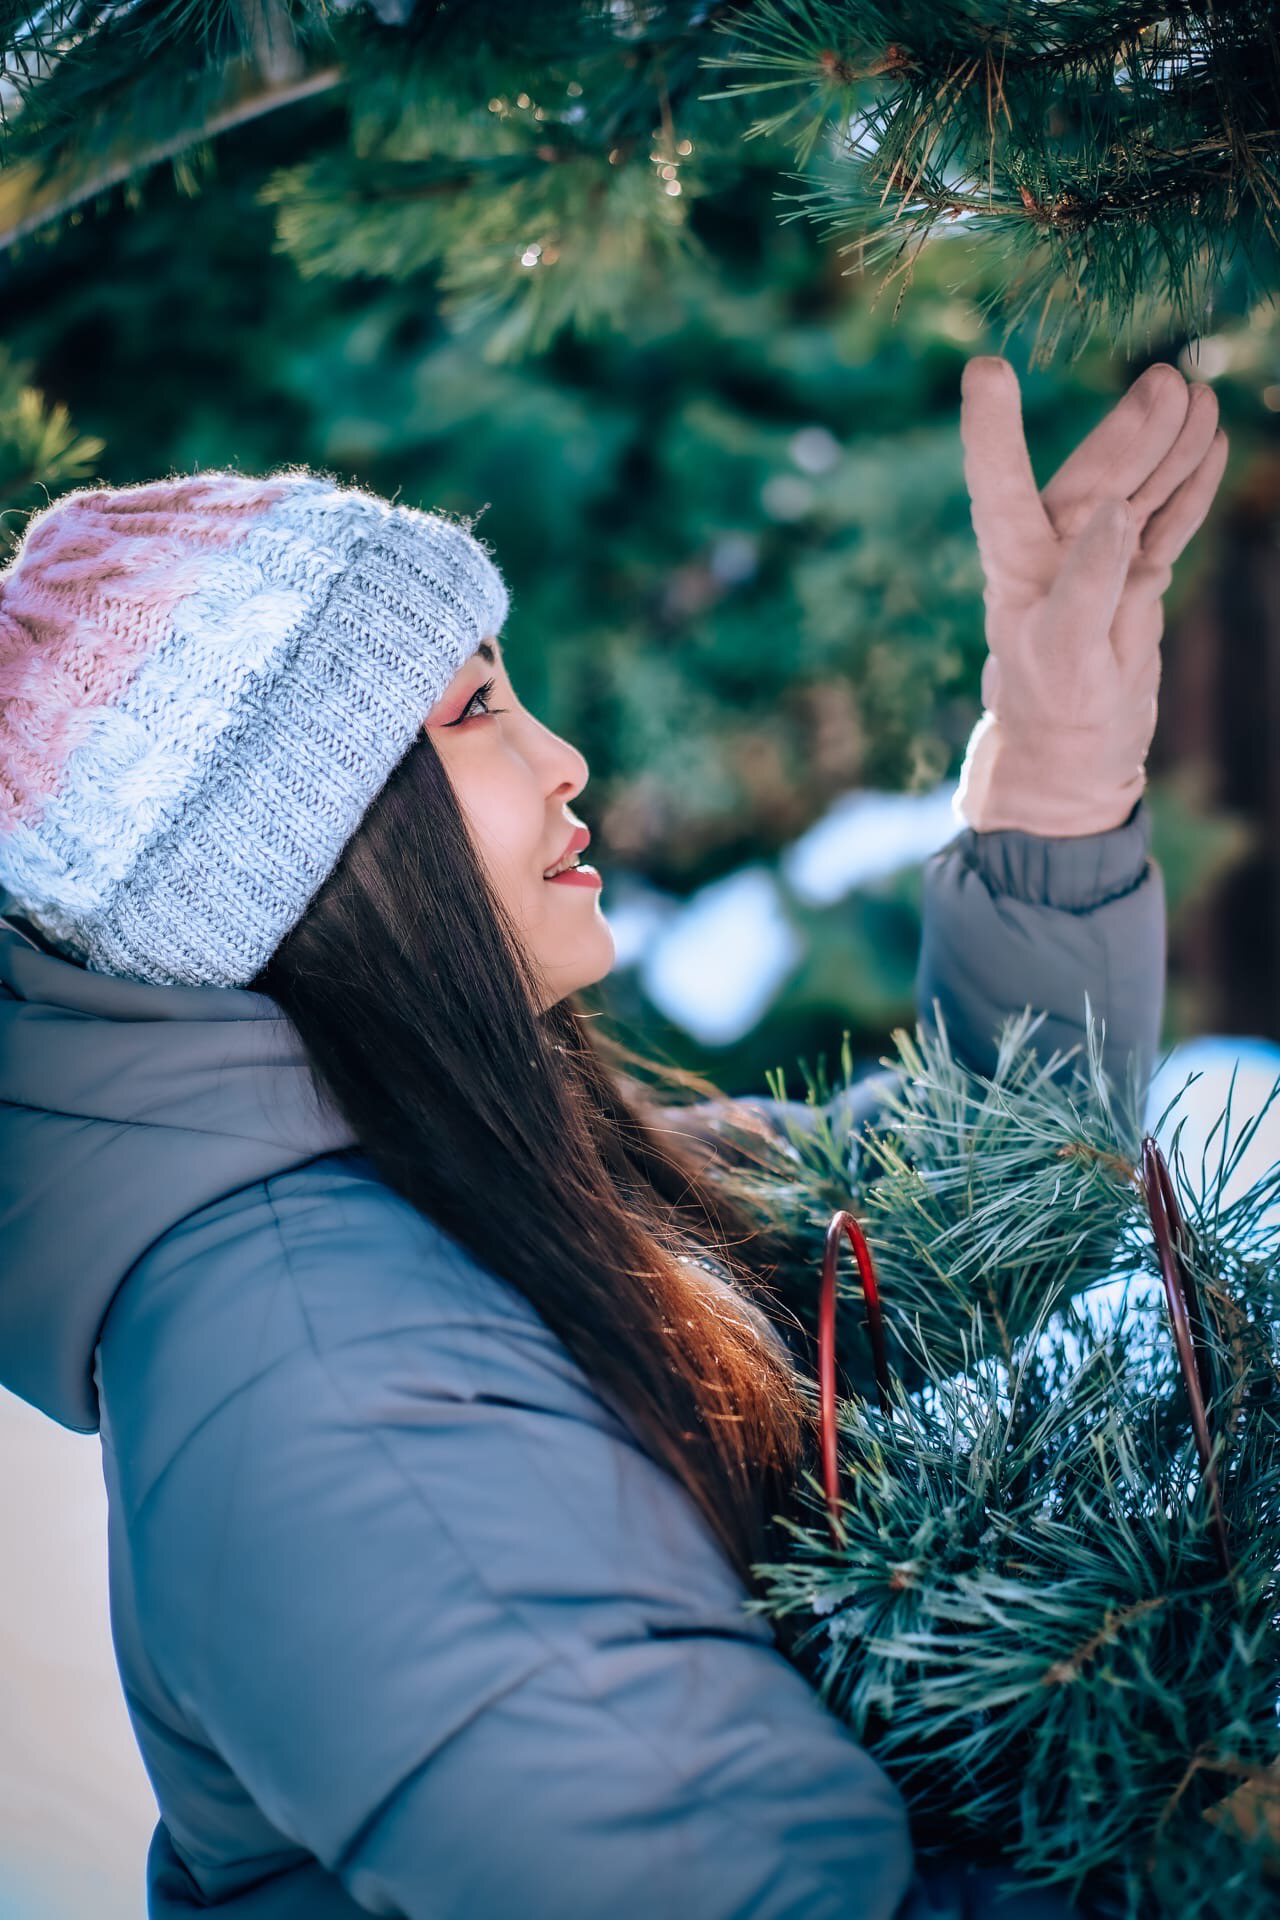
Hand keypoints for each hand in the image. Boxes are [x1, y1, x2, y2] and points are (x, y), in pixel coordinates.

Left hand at [953, 355, 1229, 836]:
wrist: (1074, 761)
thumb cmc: (1058, 717)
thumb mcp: (1070, 659)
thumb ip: (1089, 584)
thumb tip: (1116, 509)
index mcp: (1017, 572)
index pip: (1000, 488)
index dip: (992, 432)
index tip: (985, 370)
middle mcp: (1051, 558)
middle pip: (1092, 480)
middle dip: (1128, 433)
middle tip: (1166, 382)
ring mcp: (1097, 566)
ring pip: (1136, 492)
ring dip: (1166, 448)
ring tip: (1196, 395)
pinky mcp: (1134, 582)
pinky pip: (1164, 525)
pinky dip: (1188, 489)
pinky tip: (1210, 445)